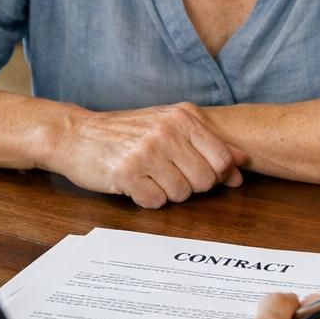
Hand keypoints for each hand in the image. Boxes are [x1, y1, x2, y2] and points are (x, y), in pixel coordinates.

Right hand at [45, 102, 245, 206]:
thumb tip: (241, 163)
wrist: (77, 134)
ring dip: (167, 192)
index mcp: (183, 116)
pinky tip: (136, 184)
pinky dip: (148, 199)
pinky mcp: (127, 172)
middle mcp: (168, 131)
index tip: (195, 171)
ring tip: (150, 176)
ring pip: (182, 194)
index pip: (221, 159)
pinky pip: (156, 201)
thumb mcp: (170, 126)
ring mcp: (147, 151)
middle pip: (204, 181)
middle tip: (167, 174)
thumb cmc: (127, 132)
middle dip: (189, 185)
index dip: (214, 174)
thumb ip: (208, 143)